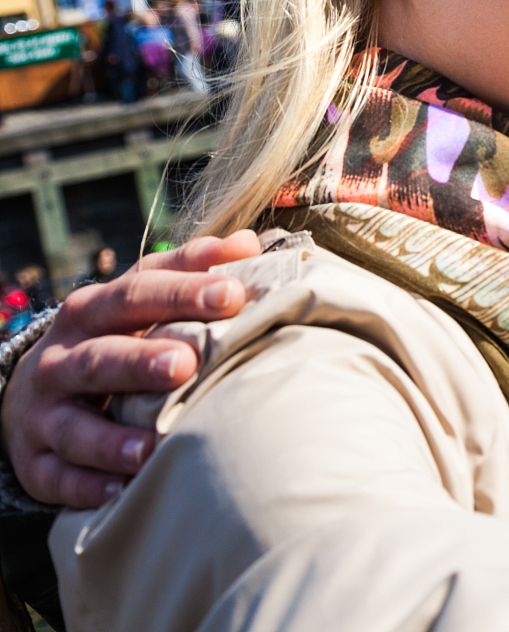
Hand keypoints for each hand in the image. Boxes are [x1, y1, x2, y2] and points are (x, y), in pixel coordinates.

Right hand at [4, 232, 257, 505]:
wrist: (35, 391)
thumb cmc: (115, 336)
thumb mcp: (142, 297)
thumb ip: (192, 269)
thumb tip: (247, 243)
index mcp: (93, 310)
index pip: (137, 293)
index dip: (183, 291)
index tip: (233, 293)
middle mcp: (61, 359)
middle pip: (100, 357)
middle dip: (141, 361)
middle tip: (185, 364)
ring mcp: (44, 413)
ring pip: (73, 426)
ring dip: (111, 439)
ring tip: (152, 447)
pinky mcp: (35, 461)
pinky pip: (56, 477)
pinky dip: (87, 486)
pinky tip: (121, 492)